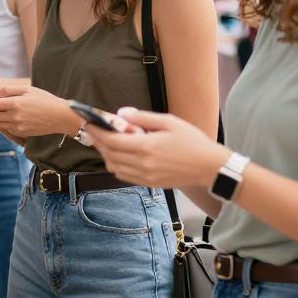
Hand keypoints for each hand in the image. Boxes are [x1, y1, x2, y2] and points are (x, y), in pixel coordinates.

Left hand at [0, 85, 78, 138]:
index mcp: (15, 104)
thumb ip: (7, 91)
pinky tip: (3, 116)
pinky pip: (5, 128)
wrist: (61, 117)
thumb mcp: (27, 89)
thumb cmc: (45, 100)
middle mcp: (14, 117)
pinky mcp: (20, 133)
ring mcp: (17, 127)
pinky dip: (0, 122)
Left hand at [82, 108, 229, 188]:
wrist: (209, 167)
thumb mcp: (169, 122)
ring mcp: (145, 176)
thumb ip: (142, 118)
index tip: (88, 123)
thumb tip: (121, 113)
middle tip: (92, 130)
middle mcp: (142, 164)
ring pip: (114, 166)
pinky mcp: (149, 183)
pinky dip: (115, 165)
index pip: (111, 140)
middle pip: (109, 154)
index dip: (97, 132)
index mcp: (146, 147)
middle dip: (97, 141)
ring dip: (105, 154)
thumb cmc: (192, 141)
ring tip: (104, 141)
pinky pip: (124, 175)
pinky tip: (117, 155)